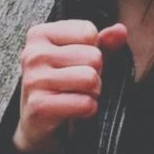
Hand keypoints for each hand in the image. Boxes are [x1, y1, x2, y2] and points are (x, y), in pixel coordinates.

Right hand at [13, 20, 127, 153]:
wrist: (37, 123)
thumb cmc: (62, 83)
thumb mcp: (81, 57)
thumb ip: (103, 41)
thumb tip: (121, 30)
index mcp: (40, 35)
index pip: (89, 32)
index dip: (93, 50)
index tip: (76, 63)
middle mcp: (33, 54)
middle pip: (93, 56)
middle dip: (95, 73)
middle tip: (78, 83)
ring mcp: (34, 80)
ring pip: (90, 78)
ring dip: (93, 91)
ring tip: (78, 94)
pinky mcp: (39, 106)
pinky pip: (85, 103)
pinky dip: (88, 109)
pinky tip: (74, 109)